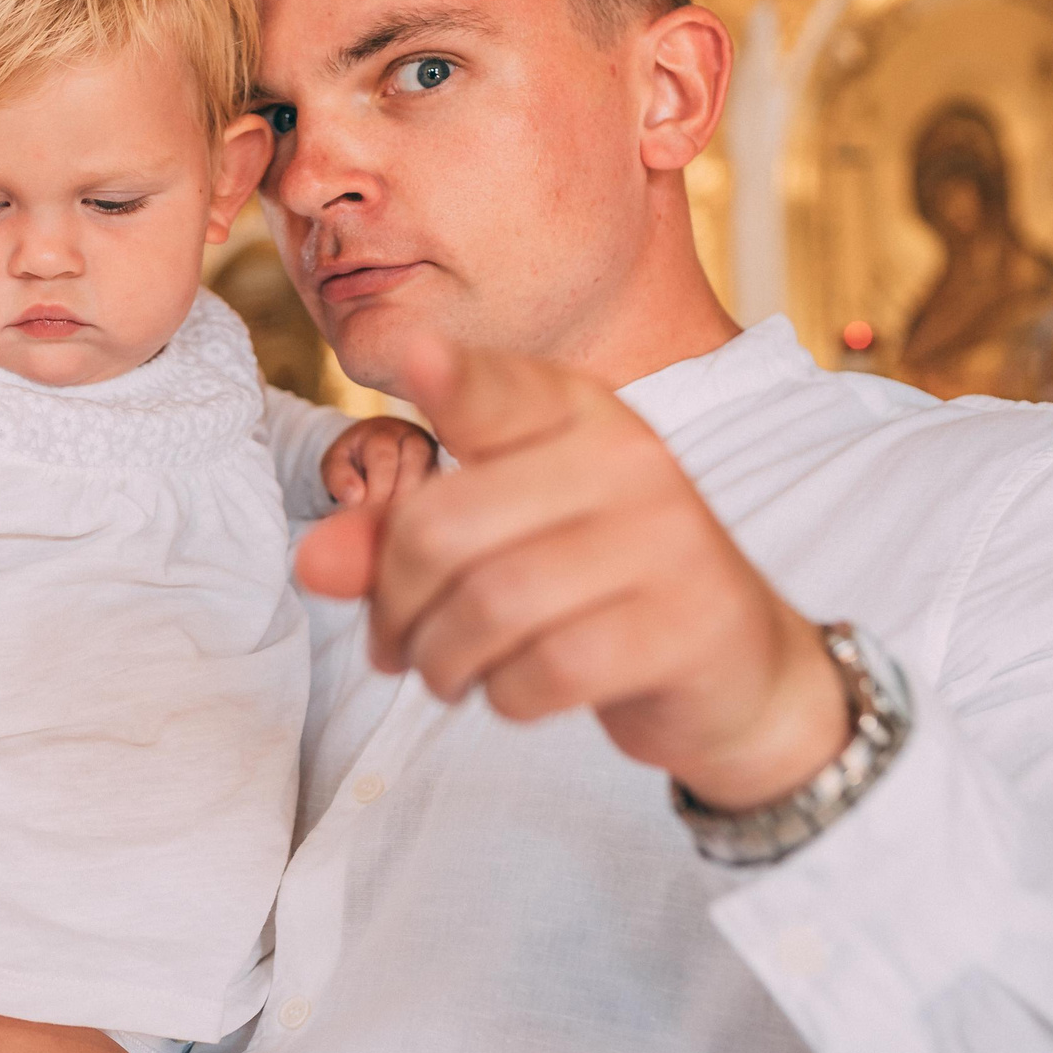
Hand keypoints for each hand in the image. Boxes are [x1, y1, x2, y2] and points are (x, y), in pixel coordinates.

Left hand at [294, 335, 849, 811]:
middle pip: (446, 526)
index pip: (499, 389)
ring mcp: (666, 541)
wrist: (740, 673)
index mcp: (582, 417)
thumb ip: (403, 542)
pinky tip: (512, 691)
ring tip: (445, 673)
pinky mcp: (684, 627)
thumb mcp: (505, 543)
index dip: (450, 378)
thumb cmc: (598, 592)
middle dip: (394, 602)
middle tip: (392, 645)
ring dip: (442, 659)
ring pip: (491, 604)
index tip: (412, 357)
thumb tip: (312, 562)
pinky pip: (547, 669)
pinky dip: (506, 695)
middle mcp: (628, 460)